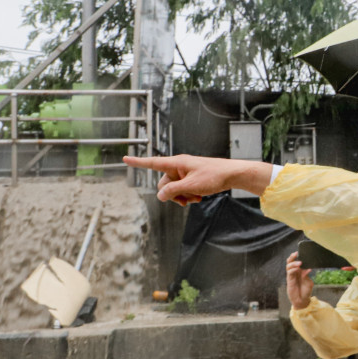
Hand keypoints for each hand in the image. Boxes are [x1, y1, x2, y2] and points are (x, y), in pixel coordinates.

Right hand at [122, 154, 273, 204]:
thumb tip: (160, 195)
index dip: (138, 163)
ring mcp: (186, 172)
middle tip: (187, 200)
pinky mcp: (192, 178)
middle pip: (164, 184)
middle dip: (173, 194)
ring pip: (174, 189)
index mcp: (176, 163)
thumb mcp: (191, 186)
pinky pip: (183, 189)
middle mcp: (179, 166)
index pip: (153, 163)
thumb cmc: (214, 176)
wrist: (233, 175)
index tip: (124, 158)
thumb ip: (173, 191)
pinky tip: (200, 196)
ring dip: (183, 196)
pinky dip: (189, 194)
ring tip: (197, 197)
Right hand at [286, 253, 312, 309]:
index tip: (301, 252)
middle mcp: (295, 272)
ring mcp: (291, 276)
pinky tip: (297, 269)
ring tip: (300, 263)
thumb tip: (307, 269)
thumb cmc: (306, 291)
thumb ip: (306, 276)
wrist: (303, 300)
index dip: (298, 257)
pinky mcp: (289, 280)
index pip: (298, 261)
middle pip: (291, 262)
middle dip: (292, 257)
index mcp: (300, 271)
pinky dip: (293, 269)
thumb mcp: (309, 282)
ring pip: (288, 266)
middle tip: (296, 253)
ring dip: (293, 263)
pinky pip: (289, 273)